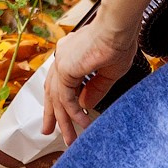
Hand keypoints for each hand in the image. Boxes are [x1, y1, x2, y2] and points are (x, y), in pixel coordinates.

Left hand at [39, 0, 159, 143]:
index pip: (60, 81)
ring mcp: (61, 62)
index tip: (65, 115)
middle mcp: (63, 57)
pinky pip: (67, 98)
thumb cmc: (119, 42)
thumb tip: (84, 105)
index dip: (60, 99)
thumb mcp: (108, 72)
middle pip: (52, 91)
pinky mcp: (65, 69)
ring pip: (58, 98)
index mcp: (71, 54)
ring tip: (70, 139)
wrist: (118, 27)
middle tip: (49, 132)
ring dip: (64, 120)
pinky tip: (83, 123)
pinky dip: (74, 112)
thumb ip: (94, 89)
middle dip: (52, 114)